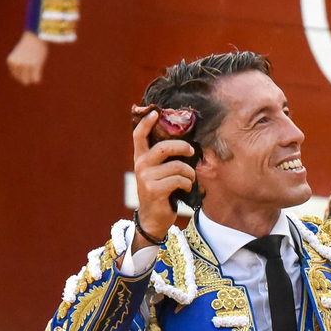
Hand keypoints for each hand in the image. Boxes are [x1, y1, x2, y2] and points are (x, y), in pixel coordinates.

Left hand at [7, 31, 47, 85]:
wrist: (35, 36)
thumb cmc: (28, 46)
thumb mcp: (18, 56)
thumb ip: (18, 67)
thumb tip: (25, 81)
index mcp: (10, 62)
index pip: (16, 76)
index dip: (22, 72)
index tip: (26, 64)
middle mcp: (17, 64)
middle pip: (22, 80)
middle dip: (27, 76)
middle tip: (31, 68)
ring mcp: (26, 65)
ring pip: (28, 80)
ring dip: (33, 75)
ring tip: (34, 65)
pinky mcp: (35, 65)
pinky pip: (36, 80)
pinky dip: (37, 77)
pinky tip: (38, 69)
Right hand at [130, 110, 194, 248]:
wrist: (153, 218)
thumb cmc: (160, 191)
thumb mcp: (158, 172)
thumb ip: (164, 157)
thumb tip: (186, 142)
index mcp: (140, 157)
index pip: (139, 135)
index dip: (146, 122)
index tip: (155, 112)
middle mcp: (140, 165)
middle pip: (164, 147)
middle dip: (183, 147)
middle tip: (192, 151)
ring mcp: (146, 177)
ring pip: (177, 166)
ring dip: (189, 173)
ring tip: (190, 179)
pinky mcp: (154, 189)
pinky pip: (179, 180)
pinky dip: (188, 184)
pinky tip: (185, 189)